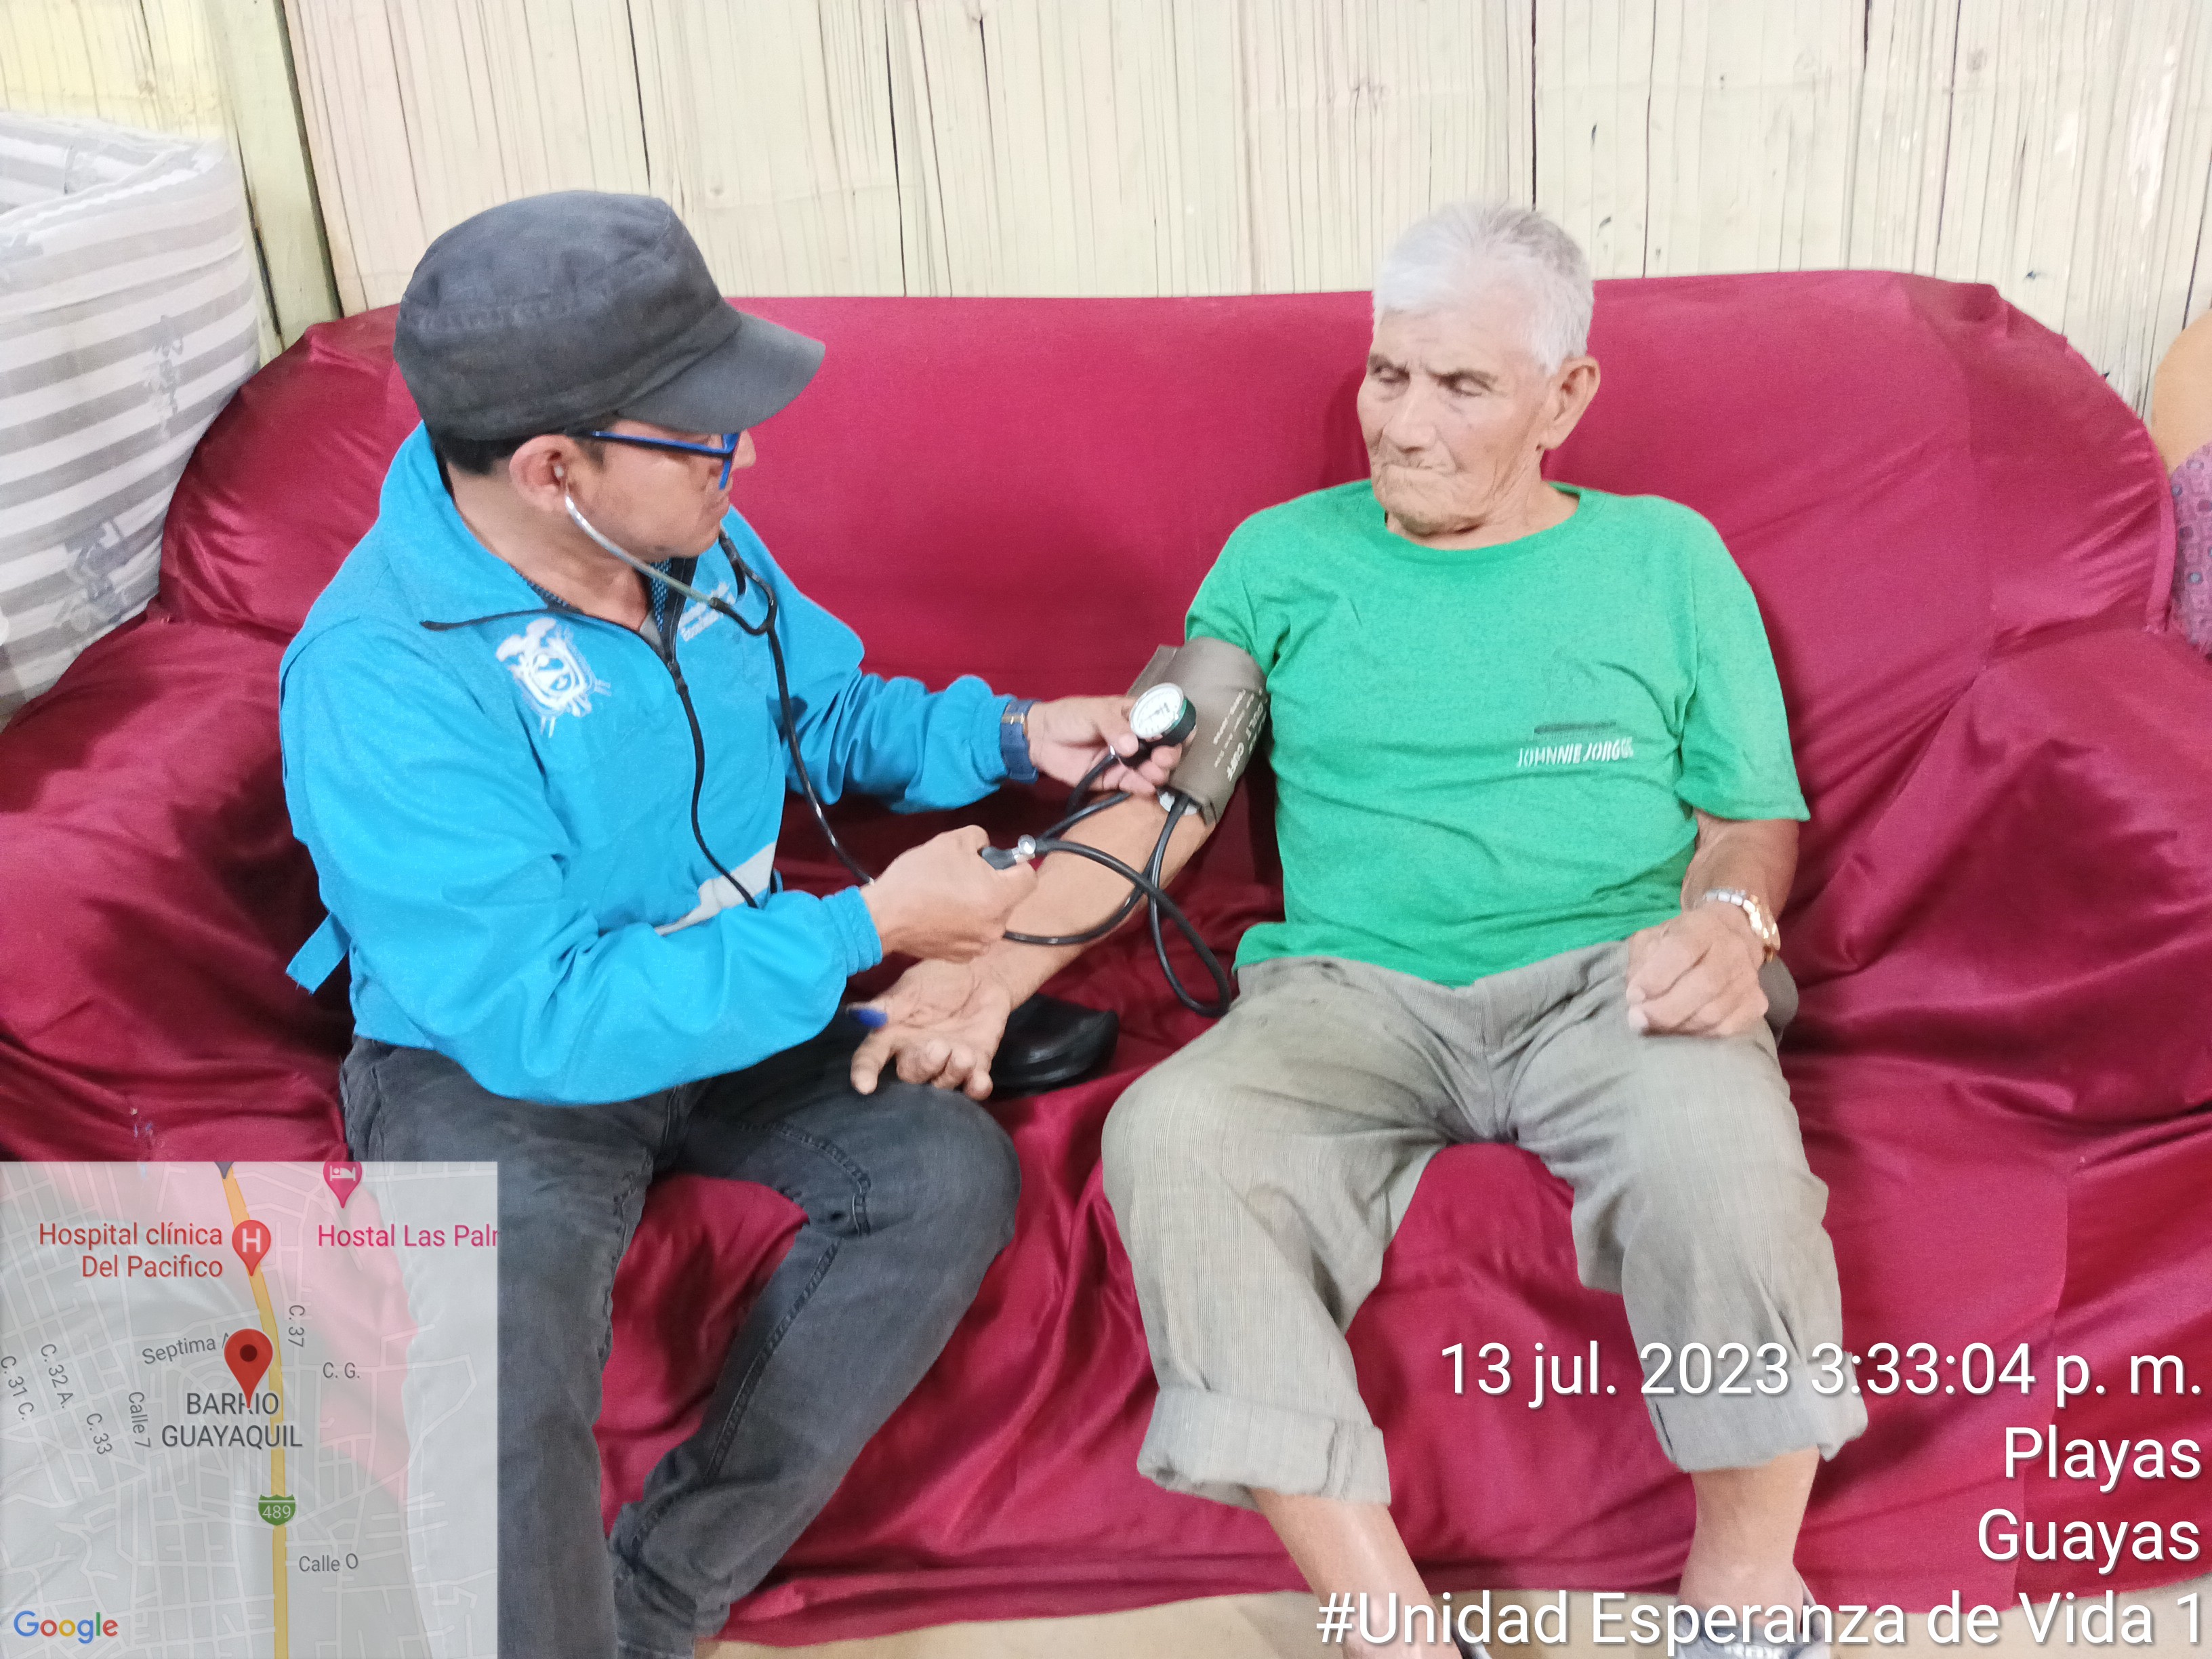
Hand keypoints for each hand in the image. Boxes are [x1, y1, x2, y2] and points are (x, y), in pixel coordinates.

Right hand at [849, 959, 1014, 1099]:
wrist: (983, 968)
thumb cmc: (940, 975)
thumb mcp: (912, 986)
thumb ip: (889, 1005)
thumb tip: (857, 1014)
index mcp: (893, 1034)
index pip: (872, 1057)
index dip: (865, 1072)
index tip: (865, 1085)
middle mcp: (916, 1054)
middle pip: (910, 1075)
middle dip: (923, 1066)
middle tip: (938, 1047)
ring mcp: (946, 1062)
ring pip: (941, 1083)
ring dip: (951, 1073)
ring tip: (964, 1055)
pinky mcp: (976, 1064)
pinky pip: (973, 1085)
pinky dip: (976, 1088)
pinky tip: (980, 1081)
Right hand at [861, 826, 1036, 960]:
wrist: (884, 916)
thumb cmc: (920, 876)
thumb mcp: (952, 840)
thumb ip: (980, 838)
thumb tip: (986, 848)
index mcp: (1000, 896)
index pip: (1029, 877)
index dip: (1015, 864)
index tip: (993, 860)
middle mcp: (997, 926)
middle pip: (1009, 898)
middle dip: (993, 885)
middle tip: (962, 875)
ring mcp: (980, 945)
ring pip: (991, 917)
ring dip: (979, 906)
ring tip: (949, 896)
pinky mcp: (962, 957)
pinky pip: (974, 934)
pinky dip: (965, 925)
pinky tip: (941, 915)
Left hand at [1022, 695, 1182, 796]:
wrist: (1040, 739)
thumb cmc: (1069, 717)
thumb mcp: (1094, 712)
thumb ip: (1114, 726)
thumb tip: (1132, 746)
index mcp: (1136, 716)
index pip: (1165, 721)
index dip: (1176, 728)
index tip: (1175, 736)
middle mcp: (1137, 739)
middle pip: (1164, 749)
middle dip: (1169, 754)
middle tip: (1163, 758)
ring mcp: (1127, 761)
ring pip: (1152, 769)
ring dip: (1158, 772)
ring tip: (1153, 773)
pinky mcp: (1113, 780)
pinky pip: (1133, 785)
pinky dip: (1142, 787)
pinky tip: (1145, 787)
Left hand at [1624, 902, 1767, 1036]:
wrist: (1731, 936)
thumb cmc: (1682, 939)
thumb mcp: (1656, 936)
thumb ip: (1642, 959)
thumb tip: (1636, 996)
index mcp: (1704, 926)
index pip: (1682, 950)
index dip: (1656, 977)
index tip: (1633, 996)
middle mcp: (1733, 949)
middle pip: (1703, 985)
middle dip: (1665, 1010)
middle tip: (1637, 1021)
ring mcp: (1749, 978)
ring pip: (1714, 1012)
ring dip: (1678, 1026)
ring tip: (1654, 1027)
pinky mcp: (1757, 1002)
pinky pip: (1727, 1028)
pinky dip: (1699, 1035)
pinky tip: (1680, 1030)